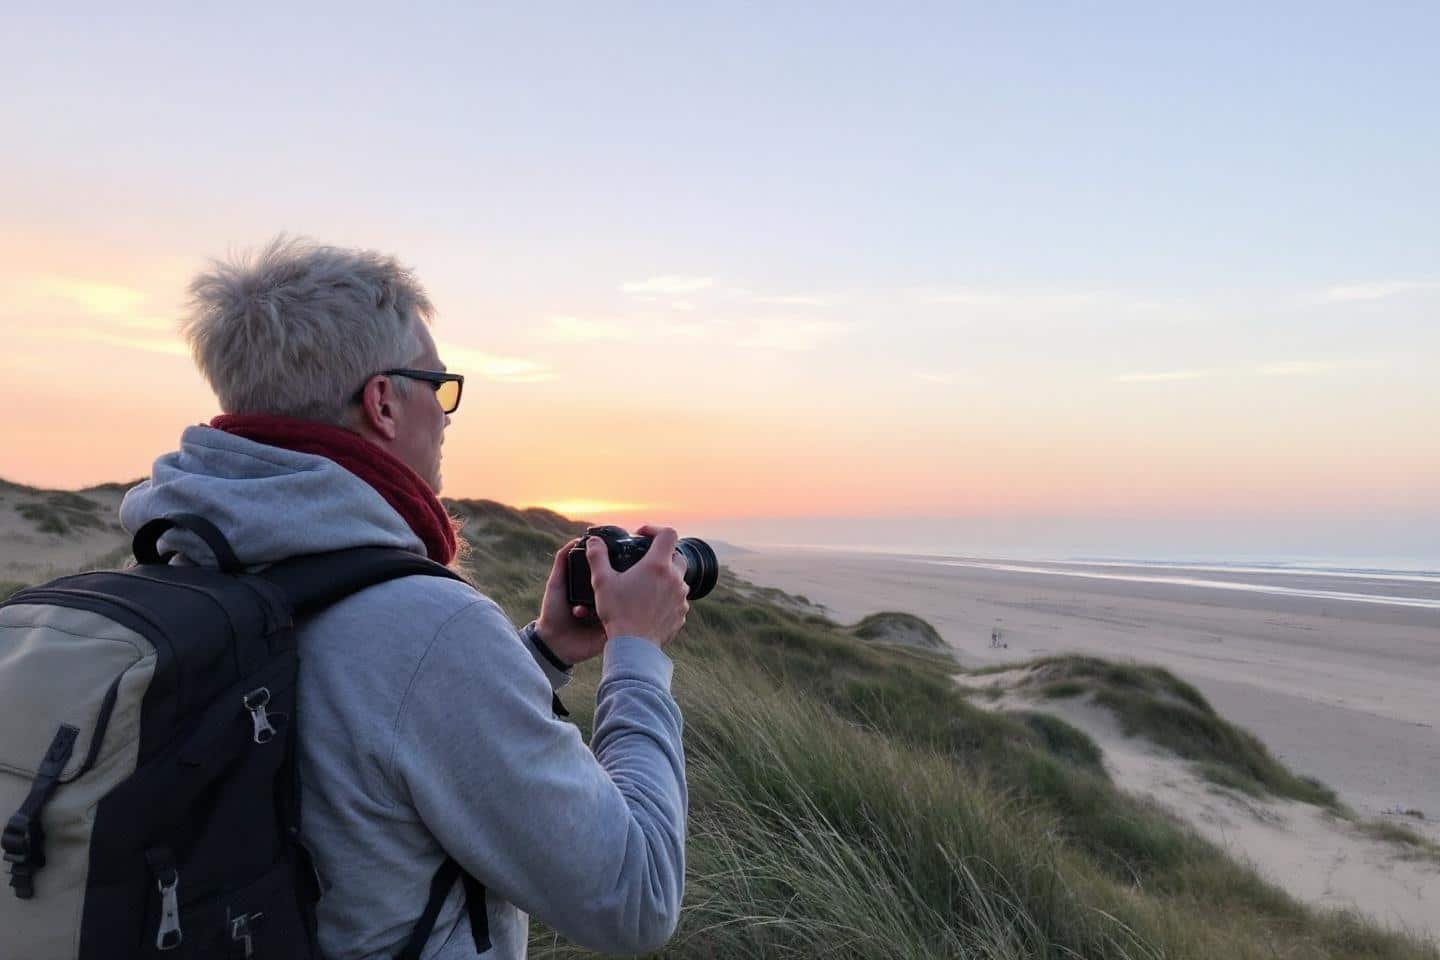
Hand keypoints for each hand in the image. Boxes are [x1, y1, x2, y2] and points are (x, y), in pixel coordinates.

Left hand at [534, 537, 608, 665]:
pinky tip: (598, 617)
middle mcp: (604, 600)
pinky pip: (620, 621)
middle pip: (617, 587)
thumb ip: (563, 560)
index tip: (607, 563)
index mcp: (594, 589)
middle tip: (598, 587)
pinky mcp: (613, 630)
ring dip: (606, 603)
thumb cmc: (553, 612)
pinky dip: (613, 617)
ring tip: (584, 609)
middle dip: (611, 585)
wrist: (552, 643)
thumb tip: (577, 539)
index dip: (610, 568)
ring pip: (620, 603)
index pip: (608, 574)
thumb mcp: (556, 582)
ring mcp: (610, 616)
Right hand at [587, 524, 689, 648]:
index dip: (655, 529)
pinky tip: (650, 604)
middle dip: (662, 555)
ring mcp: (680, 597)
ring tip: (646, 585)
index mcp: (657, 565)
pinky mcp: (681, 614)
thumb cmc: (617, 613)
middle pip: (676, 555)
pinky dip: (667, 597)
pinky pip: (677, 599)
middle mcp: (674, 578)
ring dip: (666, 578)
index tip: (642, 535)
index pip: (668, 533)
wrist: (633, 646)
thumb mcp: (602, 582)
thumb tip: (594, 541)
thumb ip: (598, 557)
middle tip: (644, 562)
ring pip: (678, 579)